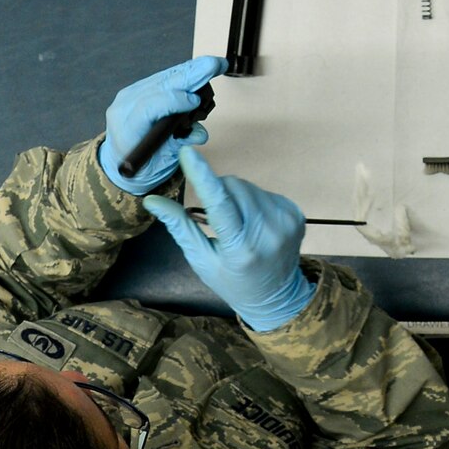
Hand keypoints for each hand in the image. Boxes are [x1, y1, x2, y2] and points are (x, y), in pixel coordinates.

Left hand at [100, 55, 225, 195]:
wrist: (123, 156)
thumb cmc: (144, 162)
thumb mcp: (162, 161)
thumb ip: (180, 144)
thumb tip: (199, 133)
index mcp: (128, 130)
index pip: (148, 109)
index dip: (173, 101)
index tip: (195, 101)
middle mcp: (125, 107)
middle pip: (158, 86)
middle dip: (189, 75)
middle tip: (214, 66)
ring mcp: (130, 95)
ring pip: (163, 77)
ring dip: (190, 70)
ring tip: (212, 65)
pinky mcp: (139, 88)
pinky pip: (163, 77)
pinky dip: (183, 73)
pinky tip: (199, 68)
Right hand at [145, 149, 314, 331]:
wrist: (277, 296)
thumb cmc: (231, 281)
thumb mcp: (201, 259)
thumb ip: (180, 227)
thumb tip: (152, 200)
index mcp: (240, 248)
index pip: (219, 203)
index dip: (202, 175)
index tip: (188, 152)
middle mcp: (268, 231)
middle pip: (234, 187)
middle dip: (217, 190)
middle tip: (213, 213)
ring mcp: (286, 221)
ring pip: (249, 186)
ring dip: (235, 195)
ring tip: (235, 221)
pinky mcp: (296, 213)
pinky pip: (264, 192)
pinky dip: (252, 201)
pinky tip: (252, 221)